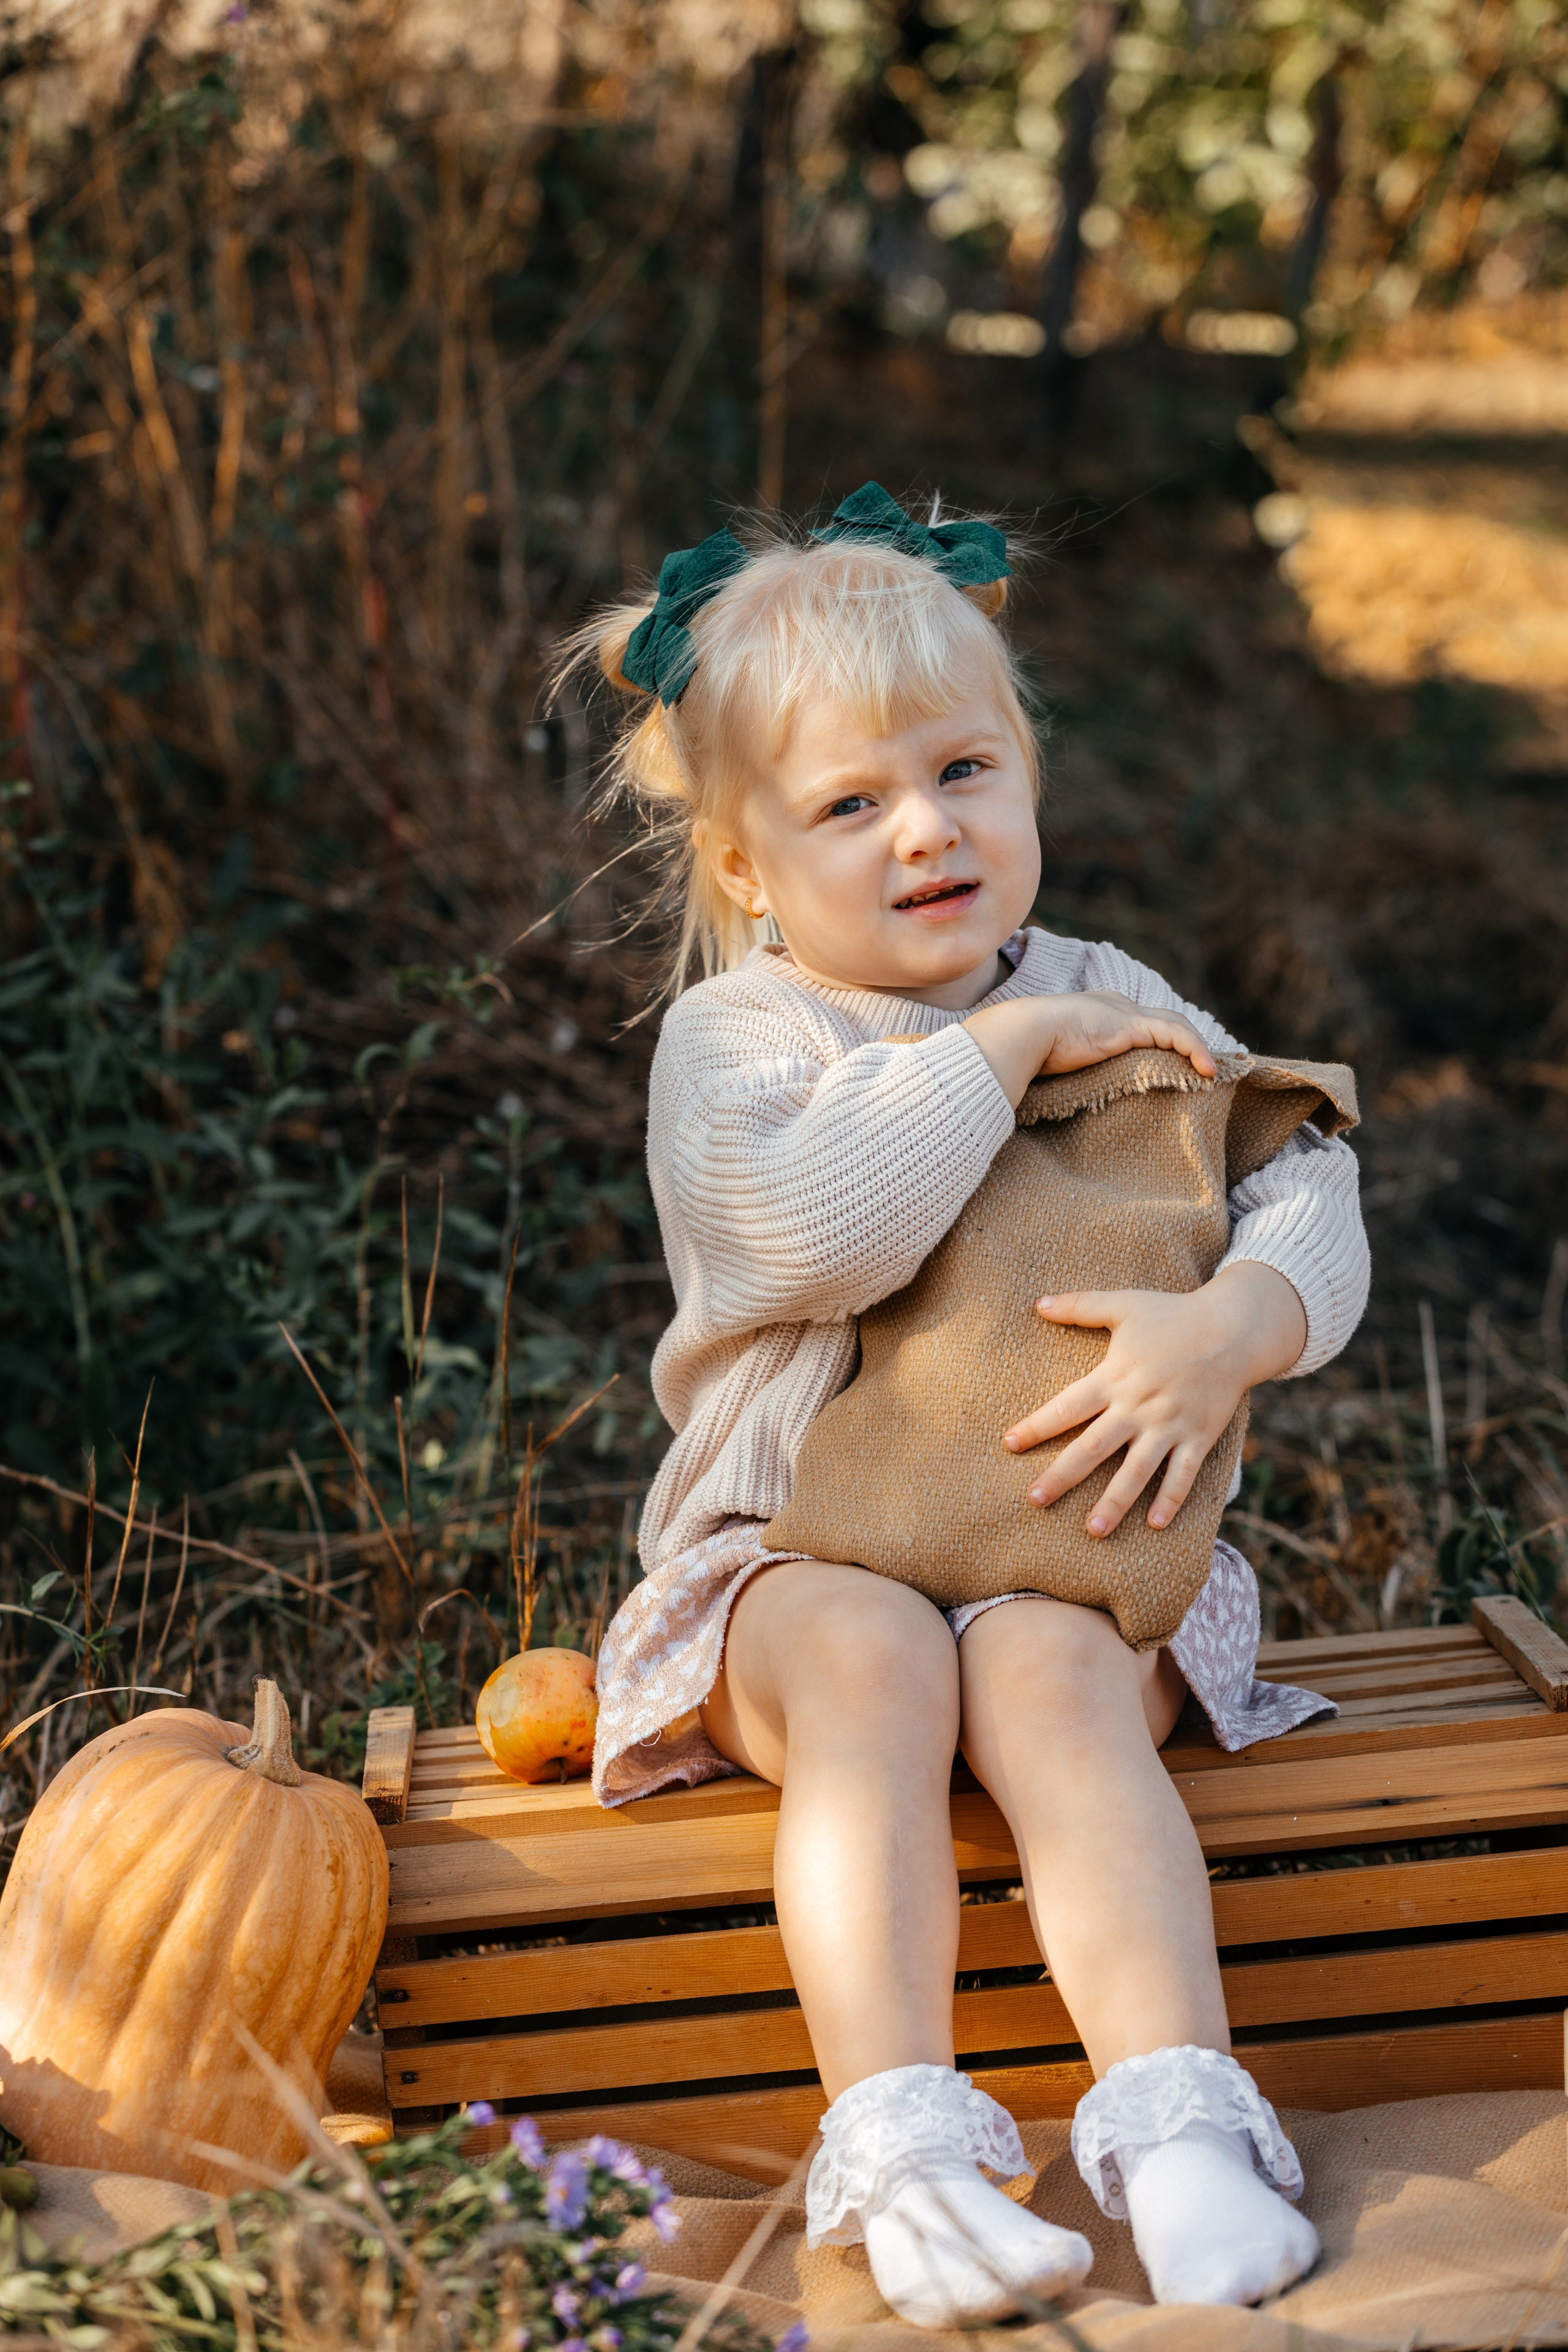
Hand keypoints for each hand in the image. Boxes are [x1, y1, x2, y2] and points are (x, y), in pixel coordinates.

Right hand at [965, 990, 1217, 1109]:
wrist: (1023, 1035)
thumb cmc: (1029, 1053)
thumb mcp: (1060, 1060)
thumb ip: (1075, 1068)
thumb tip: (1067, 1096)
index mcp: (1099, 1012)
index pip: (1142, 1023)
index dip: (1164, 1042)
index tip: (1179, 1066)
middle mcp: (1116, 1005)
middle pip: (1166, 1020)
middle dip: (1188, 1041)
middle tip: (1203, 1068)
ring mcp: (1125, 1012)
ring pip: (1176, 1025)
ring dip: (1197, 1049)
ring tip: (1210, 1074)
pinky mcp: (1132, 1025)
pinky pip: (1175, 1035)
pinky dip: (1195, 1050)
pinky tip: (1206, 1072)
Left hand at [1002, 1264, 1307, 1534]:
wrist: (1235, 1328)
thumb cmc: (1174, 1315)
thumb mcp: (1124, 1304)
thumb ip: (1080, 1305)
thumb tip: (1038, 1303)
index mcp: (1115, 1376)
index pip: (1067, 1406)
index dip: (1037, 1425)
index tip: (1009, 1444)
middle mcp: (1138, 1406)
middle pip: (1093, 1447)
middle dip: (1062, 1475)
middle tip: (1035, 1499)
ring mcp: (1170, 1425)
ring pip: (1137, 1470)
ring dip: (1115, 1501)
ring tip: (1093, 1530)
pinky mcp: (1198, 1436)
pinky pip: (1184, 1474)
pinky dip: (1171, 1499)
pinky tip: (1155, 1525)